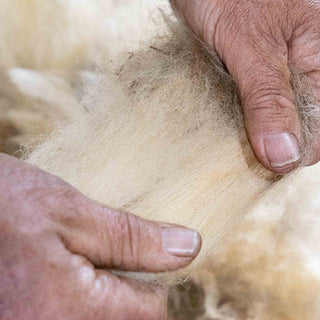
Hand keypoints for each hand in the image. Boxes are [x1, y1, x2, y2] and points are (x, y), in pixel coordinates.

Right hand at [0, 154, 200, 319]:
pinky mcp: (21, 319)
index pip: (151, 311)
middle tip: (106, 251)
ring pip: (100, 317)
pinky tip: (67, 267)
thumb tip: (189, 246)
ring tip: (82, 258)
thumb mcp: (74, 214)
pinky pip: (72, 313)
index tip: (144, 250)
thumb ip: (134, 238)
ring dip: (101, 290)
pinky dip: (81, 294)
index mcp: (71, 312)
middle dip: (124, 286)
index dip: (155, 277)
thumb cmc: (4, 205)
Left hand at [173, 0, 319, 172]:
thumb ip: (269, 99)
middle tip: (237, 143)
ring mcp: (283, 74)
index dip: (290, 153)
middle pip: (299, 131)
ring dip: (251, 133)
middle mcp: (308, 71)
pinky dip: (239, 119)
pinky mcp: (259, 75)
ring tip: (228, 127)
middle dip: (268, 144)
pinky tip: (224, 117)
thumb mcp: (248, 45)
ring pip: (276, 122)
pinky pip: (256, 109)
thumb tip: (284, 156)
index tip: (258, 161)